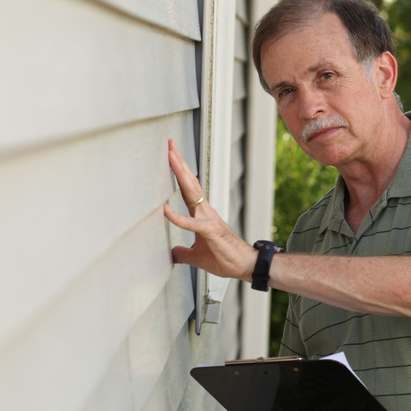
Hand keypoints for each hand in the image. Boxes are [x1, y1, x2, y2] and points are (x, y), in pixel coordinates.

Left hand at [164, 139, 256, 280]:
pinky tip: (165, 210)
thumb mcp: (196, 256)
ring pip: (192, 192)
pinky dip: (178, 217)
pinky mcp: (211, 231)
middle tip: (170, 145)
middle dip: (179, 163)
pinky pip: (192, 223)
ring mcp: (208, 219)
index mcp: (201, 214)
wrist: (245, 266)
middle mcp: (205, 211)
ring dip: (181, 174)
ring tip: (171, 157)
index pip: (187, 188)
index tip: (171, 156)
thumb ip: (183, 252)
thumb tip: (171, 253)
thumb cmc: (224, 258)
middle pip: (189, 182)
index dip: (179, 172)